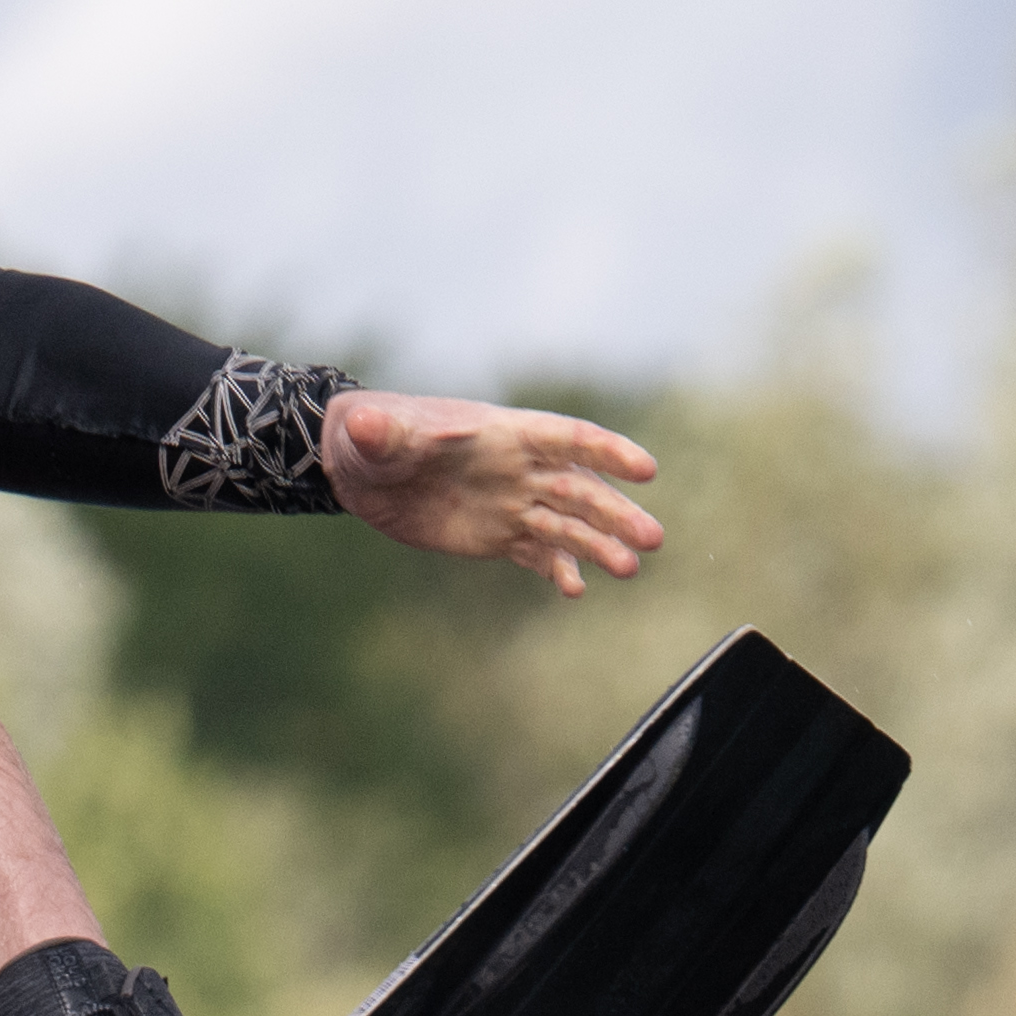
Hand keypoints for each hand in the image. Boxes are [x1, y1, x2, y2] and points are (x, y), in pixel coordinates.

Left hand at [321, 390, 664, 594]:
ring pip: (568, 525)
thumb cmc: (373, 436)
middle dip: (616, 513)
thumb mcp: (374, 434)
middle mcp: (519, 469)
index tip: (645, 470)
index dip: (606, 452)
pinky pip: (538, 553)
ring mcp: (512, 504)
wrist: (363, 468)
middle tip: (652, 539)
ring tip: (629, 570)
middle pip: (580, 490)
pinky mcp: (499, 535)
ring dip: (600, 546)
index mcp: (503, 434)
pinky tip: (576, 590)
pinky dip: (559, 569)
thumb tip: (365, 424)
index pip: (567, 439)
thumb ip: (381, 432)